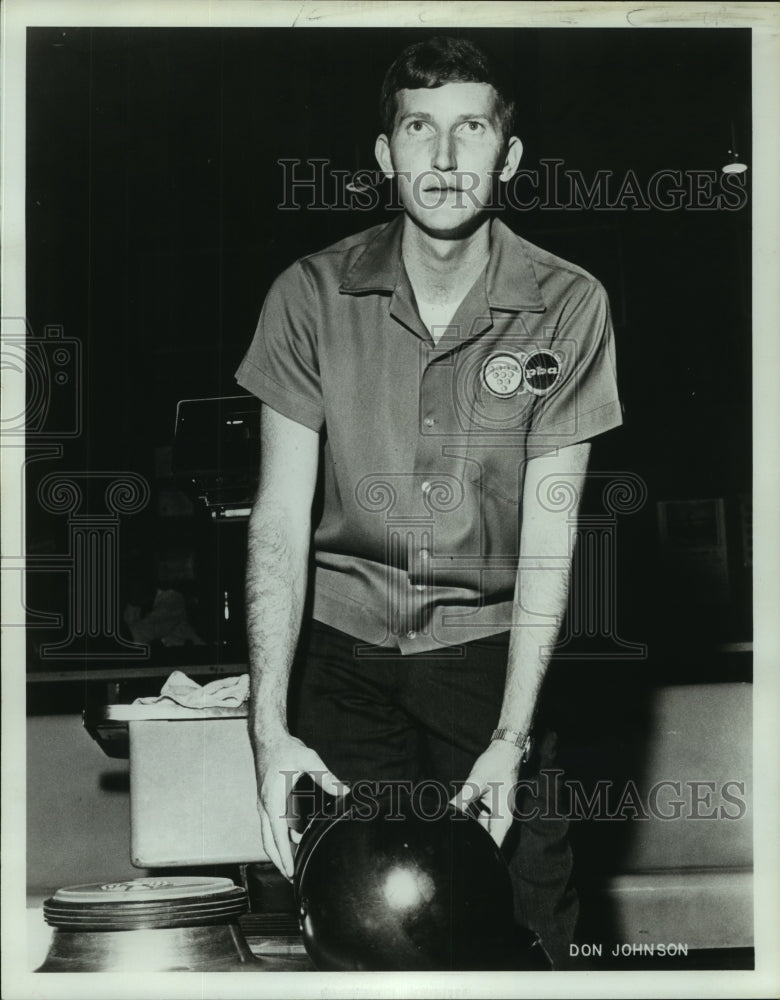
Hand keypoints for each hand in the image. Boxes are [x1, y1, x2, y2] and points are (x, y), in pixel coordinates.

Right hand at [252, 731, 348, 878]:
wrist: (267, 737)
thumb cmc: (284, 749)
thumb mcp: (308, 760)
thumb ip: (326, 777)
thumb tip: (344, 791)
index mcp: (272, 800)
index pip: (277, 836)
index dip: (284, 856)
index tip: (291, 872)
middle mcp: (265, 806)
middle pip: (268, 842)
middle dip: (279, 862)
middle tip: (292, 878)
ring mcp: (264, 804)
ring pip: (268, 835)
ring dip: (280, 851)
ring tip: (295, 864)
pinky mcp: (267, 801)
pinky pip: (271, 826)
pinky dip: (281, 837)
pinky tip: (296, 838)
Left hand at [451, 741, 524, 846]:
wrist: (505, 752)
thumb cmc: (495, 765)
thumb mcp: (476, 781)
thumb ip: (463, 799)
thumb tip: (449, 812)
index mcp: (502, 819)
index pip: (492, 847)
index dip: (479, 855)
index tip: (462, 856)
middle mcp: (501, 821)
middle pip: (484, 841)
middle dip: (469, 840)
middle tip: (450, 838)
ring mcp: (496, 815)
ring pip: (479, 830)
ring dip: (467, 828)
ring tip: (451, 825)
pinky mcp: (490, 809)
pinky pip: (478, 819)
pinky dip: (468, 818)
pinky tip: (456, 813)